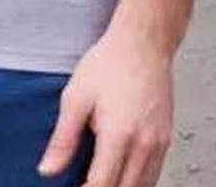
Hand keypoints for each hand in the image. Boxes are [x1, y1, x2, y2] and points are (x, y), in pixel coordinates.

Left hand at [37, 22, 173, 186]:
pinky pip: (154, 174)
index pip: (101, 185)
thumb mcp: (76, 96)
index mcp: (118, 136)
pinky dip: (138, 181)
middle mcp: (144, 145)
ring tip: (101, 177)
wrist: (143, 43)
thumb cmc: (110, 63)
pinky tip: (122, 172)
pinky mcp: (167, 139)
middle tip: (83, 183)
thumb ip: (63, 139)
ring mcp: (159, 143)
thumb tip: (48, 169)